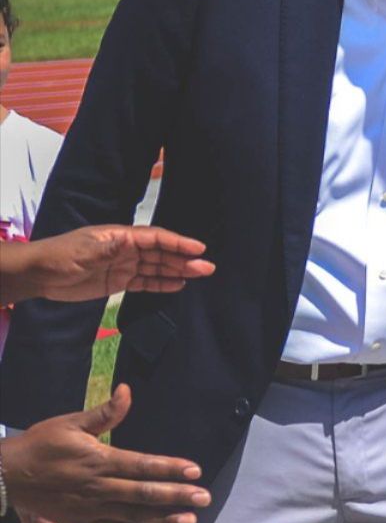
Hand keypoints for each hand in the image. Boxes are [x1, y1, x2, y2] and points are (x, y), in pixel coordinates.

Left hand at [0, 225, 214, 304]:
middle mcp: (127, 249)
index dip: (177, 242)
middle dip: (184, 259)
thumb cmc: (61, 257)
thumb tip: (135, 240)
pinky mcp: (119, 281)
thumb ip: (112, 247)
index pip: (155, 238)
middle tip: (207, 267)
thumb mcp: (85, 251)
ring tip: (201, 274)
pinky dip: (162, 283)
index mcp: (121, 237)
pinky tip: (178, 285)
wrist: (40, 274)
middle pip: (161, 253)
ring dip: (178, 270)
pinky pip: (145, 282)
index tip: (198, 248)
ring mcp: (124, 265)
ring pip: (157, 267)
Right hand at [2, 384, 209, 522]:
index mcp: (98, 460)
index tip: (195, 471)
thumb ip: (104, 412)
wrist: (7, 475)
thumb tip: (127, 390)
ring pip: (133, 515)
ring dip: (163, 518)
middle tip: (204, 498)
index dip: (170, 468)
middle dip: (176, 496)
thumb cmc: (41, 444)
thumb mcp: (70, 423)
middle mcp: (97, 487)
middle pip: (143, 493)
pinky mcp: (82, 520)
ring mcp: (89, 507)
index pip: (142, 465)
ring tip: (189, 521)